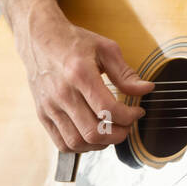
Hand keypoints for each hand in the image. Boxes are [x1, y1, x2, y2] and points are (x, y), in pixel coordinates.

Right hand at [18, 7, 153, 152]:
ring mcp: (49, 106)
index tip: (137, 112)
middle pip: (93, 131)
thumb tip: (146, 89)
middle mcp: (62, 93)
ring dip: (100, 144)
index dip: (129, 116)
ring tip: (112, 131)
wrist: (40, 39)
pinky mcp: (42, 114)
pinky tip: (93, 135)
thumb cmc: (74, 42)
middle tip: (127, 125)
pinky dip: (81, 146)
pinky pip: (62, 143)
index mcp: (79, 74)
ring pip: (77, 142)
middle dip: (118, 135)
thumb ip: (126, 73)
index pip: (107, 109)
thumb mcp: (105, 49)